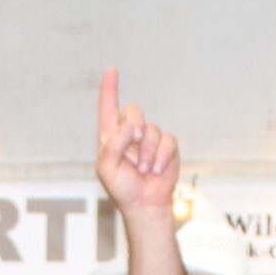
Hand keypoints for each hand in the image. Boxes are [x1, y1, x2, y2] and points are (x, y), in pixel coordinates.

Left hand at [93, 68, 180, 220]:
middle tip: (134, 153)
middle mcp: (130, 134)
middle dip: (134, 130)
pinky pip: (168, 140)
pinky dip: (162, 157)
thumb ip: (113, 145)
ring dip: (148, 153)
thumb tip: (129, 126)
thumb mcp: (107, 169)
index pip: (108, 108)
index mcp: (111, 136)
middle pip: (134, 112)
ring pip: (152, 130)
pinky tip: (157, 170)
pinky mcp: (167, 146)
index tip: (111, 70)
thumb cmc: (122, 188)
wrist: (146, 203)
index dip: (110, 89)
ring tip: (145, 170)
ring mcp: (150, 139)